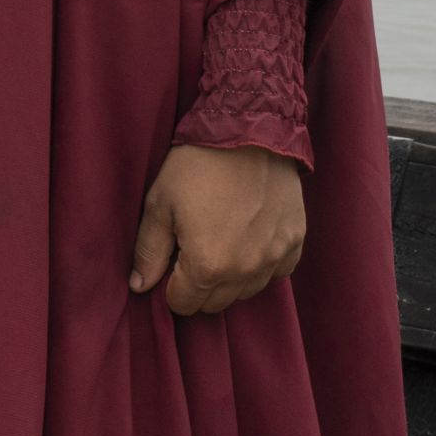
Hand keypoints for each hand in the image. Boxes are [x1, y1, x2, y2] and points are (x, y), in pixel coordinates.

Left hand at [129, 144, 307, 314]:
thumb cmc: (197, 166)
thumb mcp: (159, 205)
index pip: (184, 303)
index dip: (170, 287)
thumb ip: (149, 251)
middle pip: (216, 302)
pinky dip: (261, 264)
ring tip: (218, 242)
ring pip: (247, 291)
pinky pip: (276, 271)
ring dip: (230, 278)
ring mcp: (275, 258)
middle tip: (190, 252)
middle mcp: (246, 270)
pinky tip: (247, 240)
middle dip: (198, 286)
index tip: (169, 264)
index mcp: (208, 266)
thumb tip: (139, 286)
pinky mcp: (295, 241)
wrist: (249, 132)